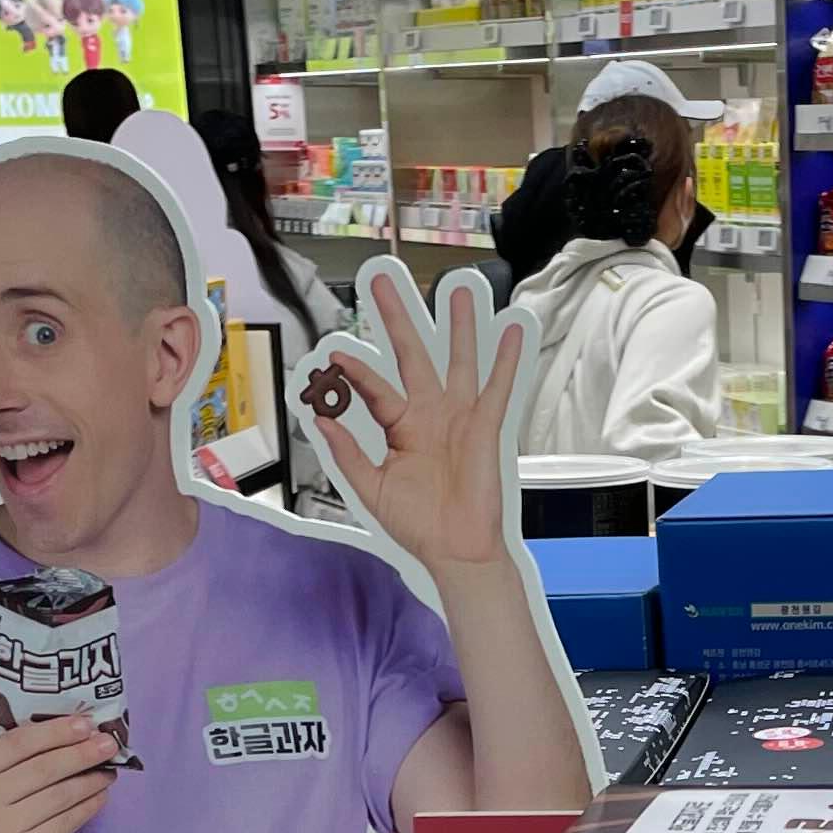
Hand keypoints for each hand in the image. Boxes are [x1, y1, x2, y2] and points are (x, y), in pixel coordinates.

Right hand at [0, 712, 116, 832]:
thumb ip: (16, 760)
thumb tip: (74, 735)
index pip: (19, 742)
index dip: (56, 731)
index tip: (86, 723)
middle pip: (45, 767)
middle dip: (82, 753)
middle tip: (109, 744)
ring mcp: (5, 827)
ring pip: (61, 794)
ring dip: (92, 779)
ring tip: (109, 771)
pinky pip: (69, 820)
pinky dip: (90, 805)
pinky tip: (101, 796)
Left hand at [301, 259, 527, 577]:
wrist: (454, 550)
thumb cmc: (418, 524)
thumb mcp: (371, 489)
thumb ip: (347, 453)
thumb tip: (321, 420)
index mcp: (400, 427)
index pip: (374, 388)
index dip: (354, 371)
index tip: (333, 355)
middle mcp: (429, 414)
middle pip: (412, 354)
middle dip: (398, 318)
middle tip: (383, 282)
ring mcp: (459, 416)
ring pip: (457, 360)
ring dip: (459, 326)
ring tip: (458, 291)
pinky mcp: (485, 427)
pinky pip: (498, 387)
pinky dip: (506, 360)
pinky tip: (511, 331)